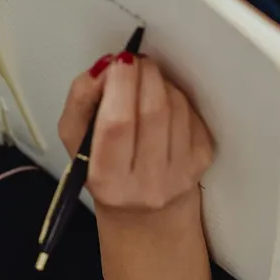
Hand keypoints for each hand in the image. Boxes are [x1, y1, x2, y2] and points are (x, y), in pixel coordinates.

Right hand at [56, 52, 215, 279]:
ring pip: (175, 106)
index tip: (117, 62)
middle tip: (132, 62)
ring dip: (159, 82)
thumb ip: (80, 104)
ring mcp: (180, 173)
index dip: (119, 84)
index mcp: (108, 181)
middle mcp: (147, 183)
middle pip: (152, 110)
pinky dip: (176, 97)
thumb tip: (103, 68)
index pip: (117, 124)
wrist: (146, 218)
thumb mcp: (76, 146)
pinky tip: (161, 104)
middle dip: (142, 73)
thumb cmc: (106, 176)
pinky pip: (191, 113)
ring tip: (144, 83)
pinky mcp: (202, 161)